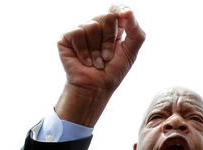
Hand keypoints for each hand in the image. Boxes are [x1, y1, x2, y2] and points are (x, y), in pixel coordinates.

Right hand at [55, 5, 145, 125]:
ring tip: (97, 62)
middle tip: (107, 56)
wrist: (96, 88)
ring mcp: (81, 31)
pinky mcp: (67, 37)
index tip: (125, 15)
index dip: (120, 10)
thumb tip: (127, 11)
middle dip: (110, 40)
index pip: (116, 9)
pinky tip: (86, 62)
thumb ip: (135, 31)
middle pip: (107, 17)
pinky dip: (84, 51)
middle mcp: (95, 26)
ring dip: (97, 49)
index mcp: (112, 28)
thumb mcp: (131, 51)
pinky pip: (78, 33)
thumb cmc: (113, 71)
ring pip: (92, 25)